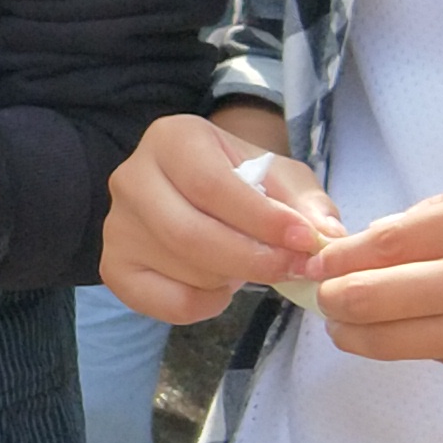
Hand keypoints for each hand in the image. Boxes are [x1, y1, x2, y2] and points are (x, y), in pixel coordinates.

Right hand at [102, 110, 335, 323]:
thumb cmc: (243, 181)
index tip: (304, 242)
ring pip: (182, 269)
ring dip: (234, 279)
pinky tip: (221, 286)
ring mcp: (117, 224)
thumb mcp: (281, 177)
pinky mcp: (114, 266)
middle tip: (293, 269)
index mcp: (172, 138)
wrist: (201, 194)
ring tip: (254, 265)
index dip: (261, 220)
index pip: (211, 185)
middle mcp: (132, 177)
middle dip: (252, 260)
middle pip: (189, 234)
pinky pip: (165, 302)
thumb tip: (328, 237)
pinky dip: (205, 304)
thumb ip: (307, 203)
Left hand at [303, 159, 442, 394]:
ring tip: (347, 327)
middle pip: (371, 297)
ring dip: (355, 335)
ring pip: (392, 342)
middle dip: (332, 299)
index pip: (383, 242)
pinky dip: (431, 346)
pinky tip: (442, 331)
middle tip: (321, 297)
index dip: (337, 256)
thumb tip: (385, 232)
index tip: (317, 261)